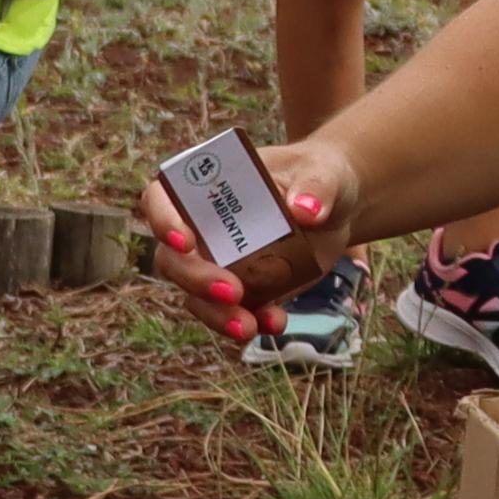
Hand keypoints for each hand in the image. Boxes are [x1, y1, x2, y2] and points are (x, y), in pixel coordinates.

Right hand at [139, 134, 354, 340]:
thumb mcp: (323, 172)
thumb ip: (315, 187)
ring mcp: (218, 262)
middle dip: (195, 279)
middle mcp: (201, 226)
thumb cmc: (319, 176)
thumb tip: (305, 210)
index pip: (160, 199)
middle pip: (173, 258)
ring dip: (216, 314)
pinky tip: (275, 322)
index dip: (163, 221)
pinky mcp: (242, 289)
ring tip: (247, 326)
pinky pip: (232, 312)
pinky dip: (250, 321)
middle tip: (231, 291)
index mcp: (206, 186)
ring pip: (195, 295)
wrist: (337, 210)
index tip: (185, 242)